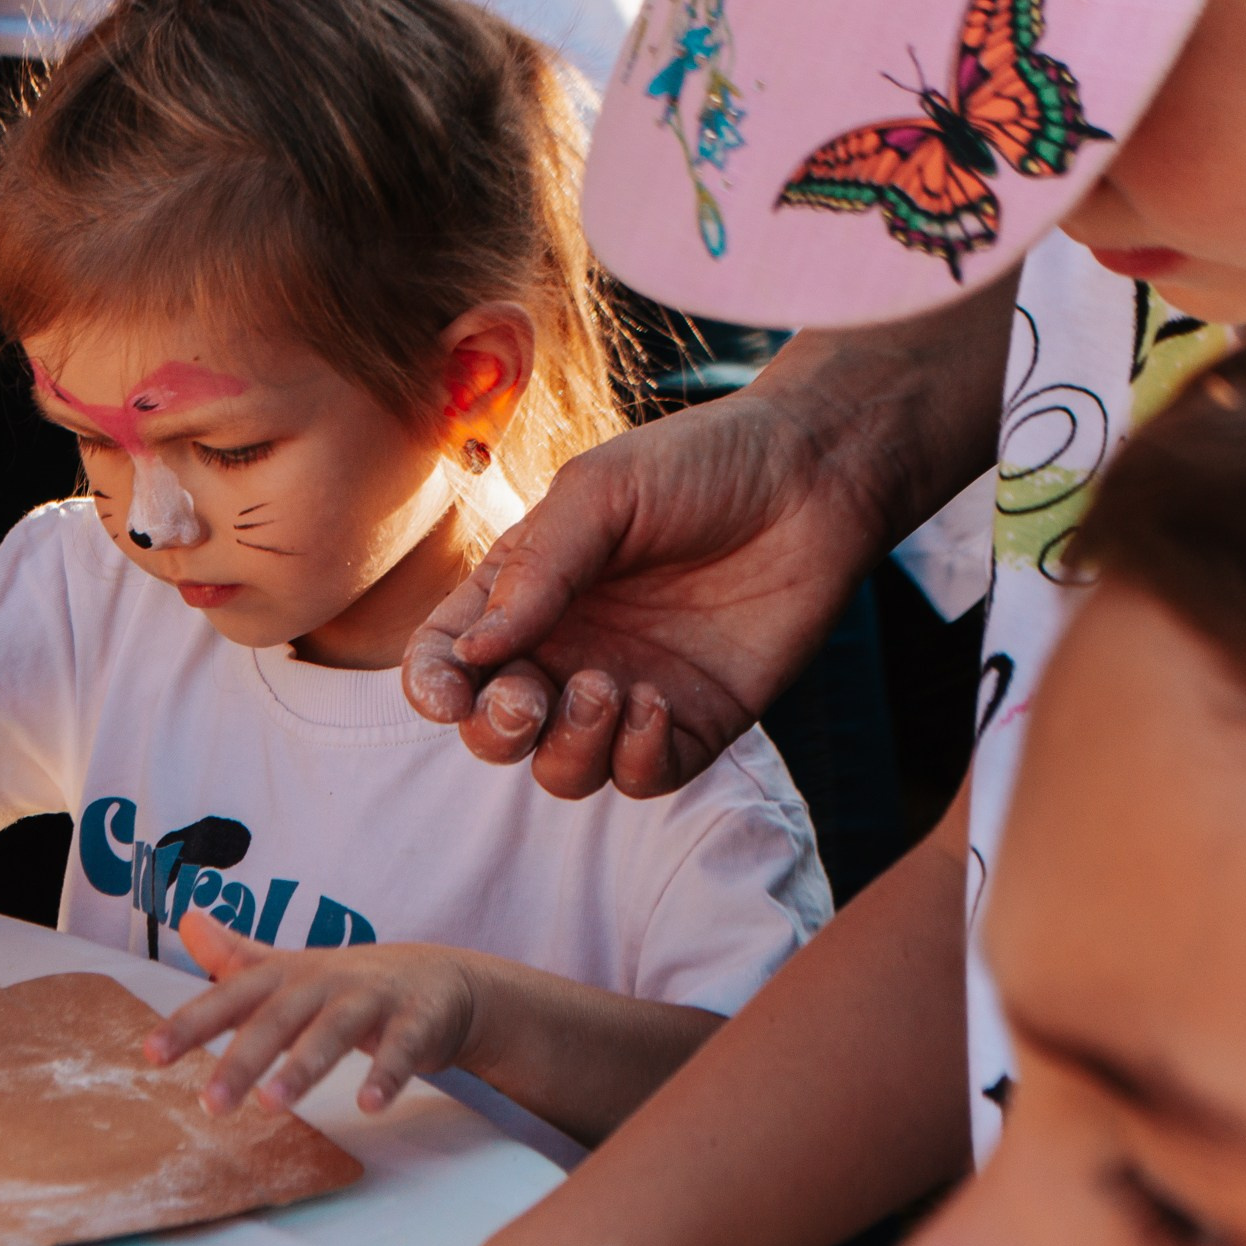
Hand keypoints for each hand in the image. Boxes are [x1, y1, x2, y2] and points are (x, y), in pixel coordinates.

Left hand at [146, 912, 488, 1115]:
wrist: (437, 977)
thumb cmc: (348, 983)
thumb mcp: (290, 969)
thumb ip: (236, 956)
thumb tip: (185, 921)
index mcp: (285, 976)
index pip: (230, 999)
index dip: (189, 1025)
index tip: (150, 1055)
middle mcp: (323, 983)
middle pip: (276, 1021)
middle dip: (242, 1061)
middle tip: (211, 1105)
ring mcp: (371, 999)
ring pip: (332, 1033)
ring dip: (303, 1068)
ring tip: (273, 1105)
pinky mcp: (416, 1021)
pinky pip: (401, 1050)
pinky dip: (386, 1076)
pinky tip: (369, 1106)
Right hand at [404, 285, 1014, 800]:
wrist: (814, 477)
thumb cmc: (699, 467)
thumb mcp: (599, 494)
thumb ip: (536, 571)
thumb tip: (475, 652)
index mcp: (521, 595)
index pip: (447, 659)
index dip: (432, 688)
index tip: (450, 696)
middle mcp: (564, 652)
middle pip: (495, 732)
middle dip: (497, 731)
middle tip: (532, 698)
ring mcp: (626, 694)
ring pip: (561, 770)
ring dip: (567, 747)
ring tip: (610, 687)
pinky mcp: (692, 724)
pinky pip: (640, 778)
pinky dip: (633, 758)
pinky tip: (656, 703)